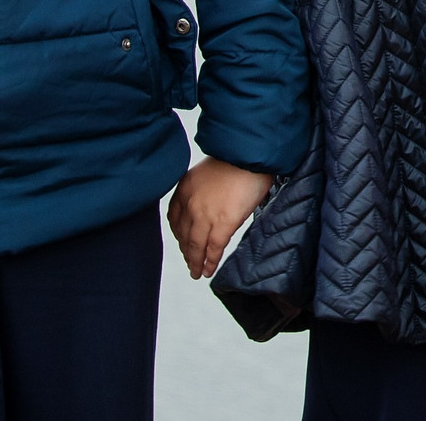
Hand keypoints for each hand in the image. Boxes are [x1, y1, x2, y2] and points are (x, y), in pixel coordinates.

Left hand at [168, 158, 272, 280]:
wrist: (251, 153)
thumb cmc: (236, 157)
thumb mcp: (207, 170)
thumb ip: (201, 190)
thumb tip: (207, 204)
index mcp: (185, 188)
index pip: (175, 219)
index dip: (178, 235)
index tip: (182, 243)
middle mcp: (190, 203)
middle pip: (184, 235)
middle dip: (186, 251)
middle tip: (189, 263)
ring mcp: (206, 214)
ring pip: (196, 246)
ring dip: (195, 262)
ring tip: (197, 272)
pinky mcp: (224, 222)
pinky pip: (214, 248)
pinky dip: (210, 261)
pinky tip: (209, 269)